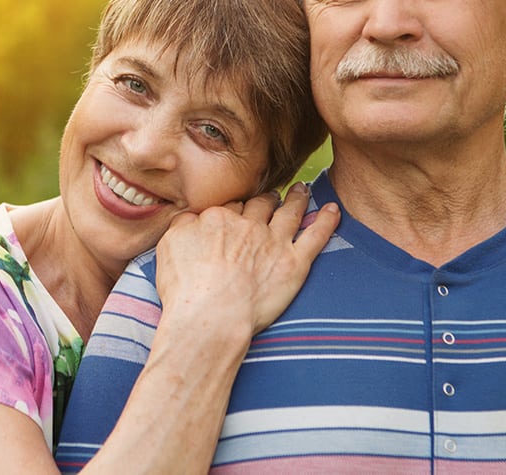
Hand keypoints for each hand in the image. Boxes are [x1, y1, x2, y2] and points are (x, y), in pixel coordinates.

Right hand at [154, 182, 339, 336]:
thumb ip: (183, 224)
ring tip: (302, 190)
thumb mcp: (169, 246)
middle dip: (267, 198)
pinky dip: (327, 221)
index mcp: (219, 218)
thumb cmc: (185, 288)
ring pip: (289, 212)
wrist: (211, 315)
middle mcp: (249, 224)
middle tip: (272, 195)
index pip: (229, 205)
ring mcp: (274, 242)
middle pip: (260, 204)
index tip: (236, 210)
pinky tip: (335, 209)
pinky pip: (316, 236)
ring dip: (297, 198)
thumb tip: (192, 217)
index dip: (233, 207)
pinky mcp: (294, 263)